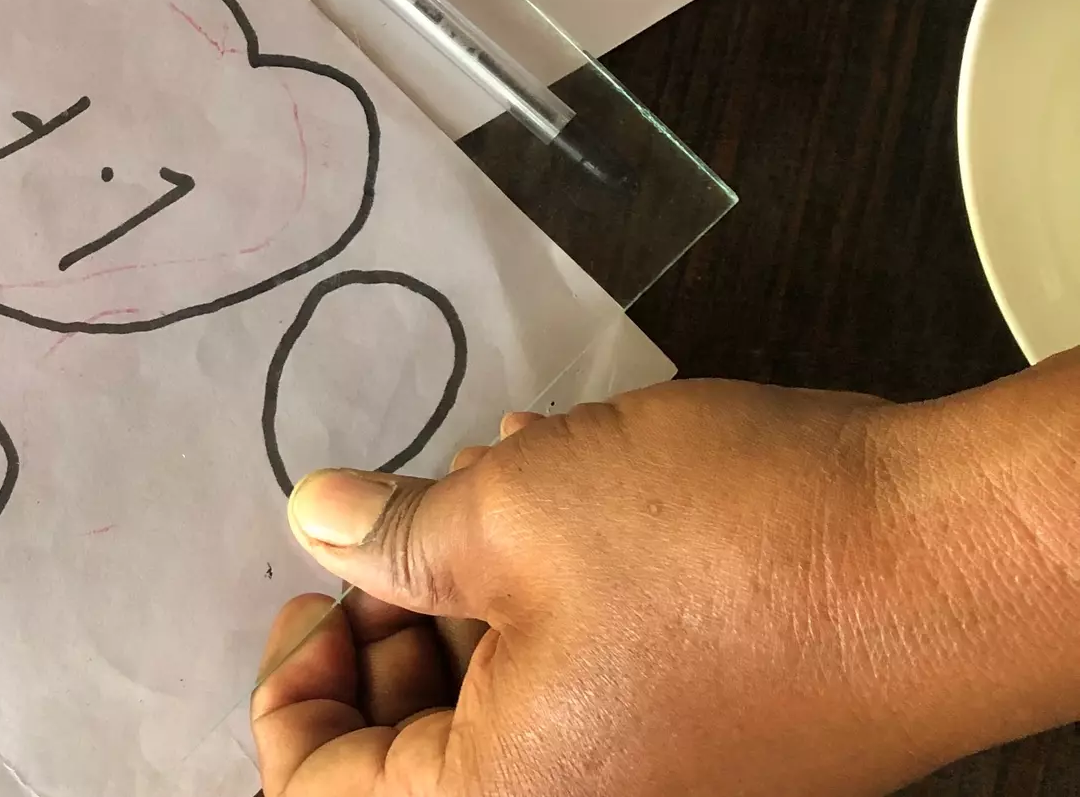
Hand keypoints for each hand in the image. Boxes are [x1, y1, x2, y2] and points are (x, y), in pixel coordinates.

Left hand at [253, 367, 1079, 795]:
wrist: (960, 560)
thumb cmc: (742, 546)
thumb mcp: (514, 509)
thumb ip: (392, 532)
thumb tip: (319, 523)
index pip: (316, 788)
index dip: (291, 680)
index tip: (319, 590)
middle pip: (412, 754)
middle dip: (395, 622)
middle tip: (412, 527)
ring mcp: (655, 791)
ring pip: (505, 706)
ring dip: (480, 593)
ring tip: (504, 485)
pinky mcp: (714, 750)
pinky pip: (589, 689)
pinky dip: (555, 604)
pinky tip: (577, 502)